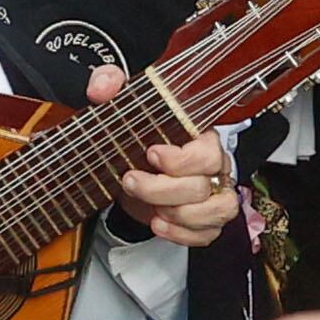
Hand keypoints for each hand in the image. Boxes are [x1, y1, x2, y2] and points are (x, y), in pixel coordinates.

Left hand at [89, 65, 236, 249]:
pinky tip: (158, 223)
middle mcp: (216, 166)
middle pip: (204, 185)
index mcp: (202, 137)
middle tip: (132, 181)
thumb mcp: (118, 105)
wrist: (133, 168)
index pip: (207, 152)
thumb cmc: (135, 138)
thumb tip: (103, 87)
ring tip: (149, 206)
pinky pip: (208, 234)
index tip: (151, 154)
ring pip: (215, 211)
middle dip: (162, 190)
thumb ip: (108, 85)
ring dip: (176, 214)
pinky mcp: (209, 220)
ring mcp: (216, 194)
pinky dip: (182, 234)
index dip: (181, 160)